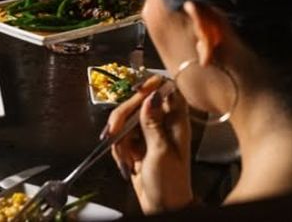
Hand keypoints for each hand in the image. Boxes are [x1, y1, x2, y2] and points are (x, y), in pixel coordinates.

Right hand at [106, 77, 193, 214]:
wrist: (161, 206)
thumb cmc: (169, 183)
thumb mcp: (160, 152)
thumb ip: (153, 123)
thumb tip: (152, 95)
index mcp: (176, 121)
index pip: (167, 90)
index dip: (152, 86)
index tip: (136, 91)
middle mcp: (162, 123)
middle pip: (139, 102)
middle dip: (124, 116)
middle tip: (115, 130)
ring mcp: (148, 133)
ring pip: (126, 119)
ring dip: (120, 138)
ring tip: (126, 157)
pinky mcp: (136, 144)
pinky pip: (121, 136)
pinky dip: (118, 147)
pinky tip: (125, 161)